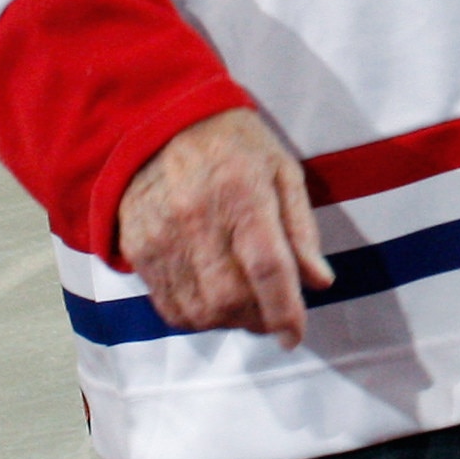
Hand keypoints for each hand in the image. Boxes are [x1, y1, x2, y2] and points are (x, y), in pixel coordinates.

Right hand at [115, 107, 334, 347]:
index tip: (295, 336)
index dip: (284, 310)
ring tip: (245, 308)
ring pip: (198, 311)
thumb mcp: (282, 170)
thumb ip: (301, 228)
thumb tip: (320, 282)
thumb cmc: (236, 145)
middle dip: (258, 320)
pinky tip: (213, 302)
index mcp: (244, 195)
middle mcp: (199, 220)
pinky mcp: (139, 250)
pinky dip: (196, 318)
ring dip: (228, 323)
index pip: (267, 268)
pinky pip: (168, 306)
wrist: (161, 122)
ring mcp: (163, 238)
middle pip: (229, 298)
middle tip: (272, 315)